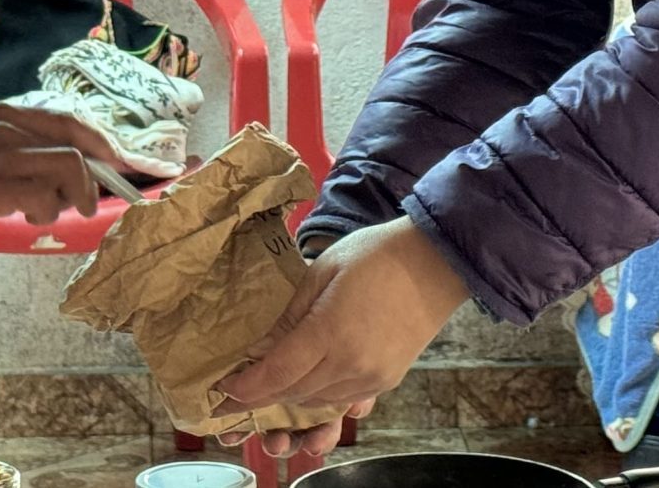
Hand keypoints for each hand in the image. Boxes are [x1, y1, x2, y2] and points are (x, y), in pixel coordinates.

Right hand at [0, 103, 122, 250]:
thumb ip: (22, 155)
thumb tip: (70, 171)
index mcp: (1, 115)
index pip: (66, 119)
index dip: (97, 141)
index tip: (114, 163)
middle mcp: (3, 125)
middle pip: (75, 140)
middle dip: (94, 174)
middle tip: (91, 202)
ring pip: (68, 165)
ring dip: (71, 196)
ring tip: (49, 214)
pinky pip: (46, 195)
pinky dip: (47, 212)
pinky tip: (30, 221)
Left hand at [212, 216, 469, 454]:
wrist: (435, 263)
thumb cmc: (376, 256)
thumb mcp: (321, 273)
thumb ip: (290, 314)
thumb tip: (260, 345)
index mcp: (330, 333)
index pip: (276, 374)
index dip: (246, 388)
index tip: (223, 391)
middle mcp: (351, 364)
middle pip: (293, 394)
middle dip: (262, 397)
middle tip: (237, 392)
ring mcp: (372, 377)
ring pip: (316, 402)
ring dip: (289, 397)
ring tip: (267, 388)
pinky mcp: (386, 381)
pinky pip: (342, 398)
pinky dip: (318, 395)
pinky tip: (305, 383)